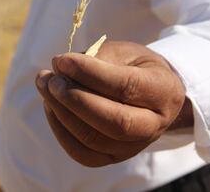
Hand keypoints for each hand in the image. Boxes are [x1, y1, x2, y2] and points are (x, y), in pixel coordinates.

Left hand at [35, 41, 192, 166]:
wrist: (149, 94)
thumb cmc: (134, 67)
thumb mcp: (123, 52)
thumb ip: (96, 59)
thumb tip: (60, 68)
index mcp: (163, 90)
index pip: (126, 86)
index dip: (90, 73)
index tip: (62, 60)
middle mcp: (154, 124)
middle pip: (114, 121)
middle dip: (75, 100)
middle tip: (50, 79)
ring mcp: (134, 146)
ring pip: (94, 139)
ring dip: (61, 112)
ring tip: (45, 86)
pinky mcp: (114, 156)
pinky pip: (83, 153)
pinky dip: (61, 130)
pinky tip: (51, 107)